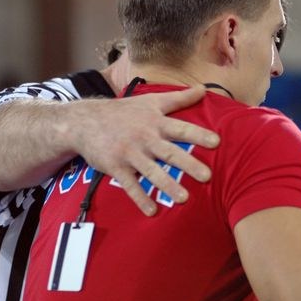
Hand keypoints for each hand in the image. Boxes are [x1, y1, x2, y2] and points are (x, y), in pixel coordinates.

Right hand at [70, 86, 218, 214]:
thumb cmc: (124, 111)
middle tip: (207, 176)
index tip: (216, 142)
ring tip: (184, 198)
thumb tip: (204, 88)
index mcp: (156, 122)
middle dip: (188, 164)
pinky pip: (130, 185)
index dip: (199, 134)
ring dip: (167, 185)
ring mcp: (129, 153)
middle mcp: (145, 138)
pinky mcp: (115, 167)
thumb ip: (180, 98)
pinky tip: (152, 212)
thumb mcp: (151, 101)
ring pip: (151, 171)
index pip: (181, 128)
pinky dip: (140, 198)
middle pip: (170, 152)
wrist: (84, 121)